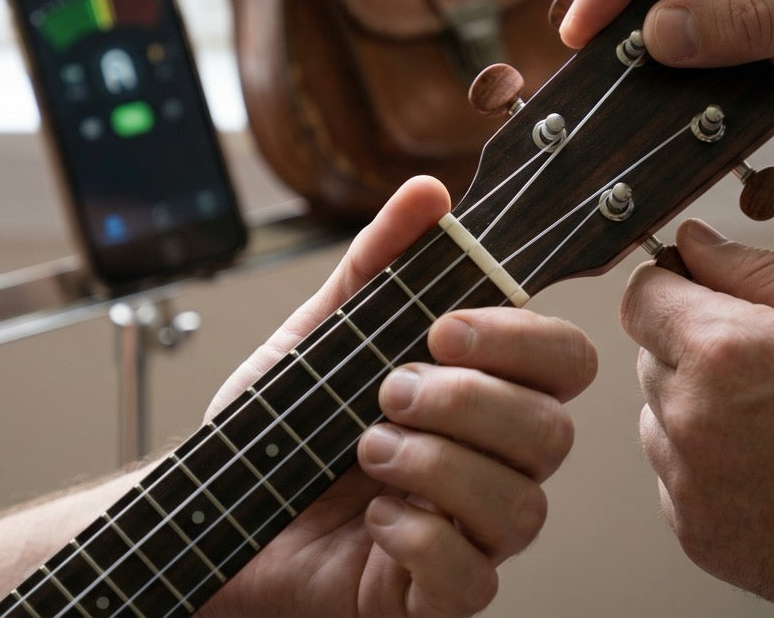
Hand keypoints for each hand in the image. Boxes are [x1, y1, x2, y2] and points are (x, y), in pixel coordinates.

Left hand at [202, 177, 598, 615]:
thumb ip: (374, 265)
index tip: (440, 329)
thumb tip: (429, 195)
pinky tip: (375, 519)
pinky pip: (472, 578)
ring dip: (436, 467)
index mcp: (483, 393)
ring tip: (366, 450)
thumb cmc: (276, 432)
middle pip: (553, 430)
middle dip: (466, 402)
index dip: (522, 340)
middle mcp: (493, 464)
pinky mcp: (437, 597)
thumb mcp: (317, 334)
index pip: (564, 361)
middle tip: (386, 392)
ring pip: (523, 506)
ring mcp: (472, 534)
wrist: (209, 515)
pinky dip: (421, 538)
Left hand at [623, 220, 773, 614]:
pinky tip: (773, 467)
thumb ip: (756, 270)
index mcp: (722, 351)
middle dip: (693, 345)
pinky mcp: (693, 530)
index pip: (641, 295)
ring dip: (697, 406)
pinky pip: (676, 473)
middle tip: (772, 367)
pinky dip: (708, 463)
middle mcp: (689, 416)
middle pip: (648, 353)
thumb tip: (694, 241)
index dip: (673, 285)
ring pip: (659, 415)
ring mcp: (686, 481)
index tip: (706, 293)